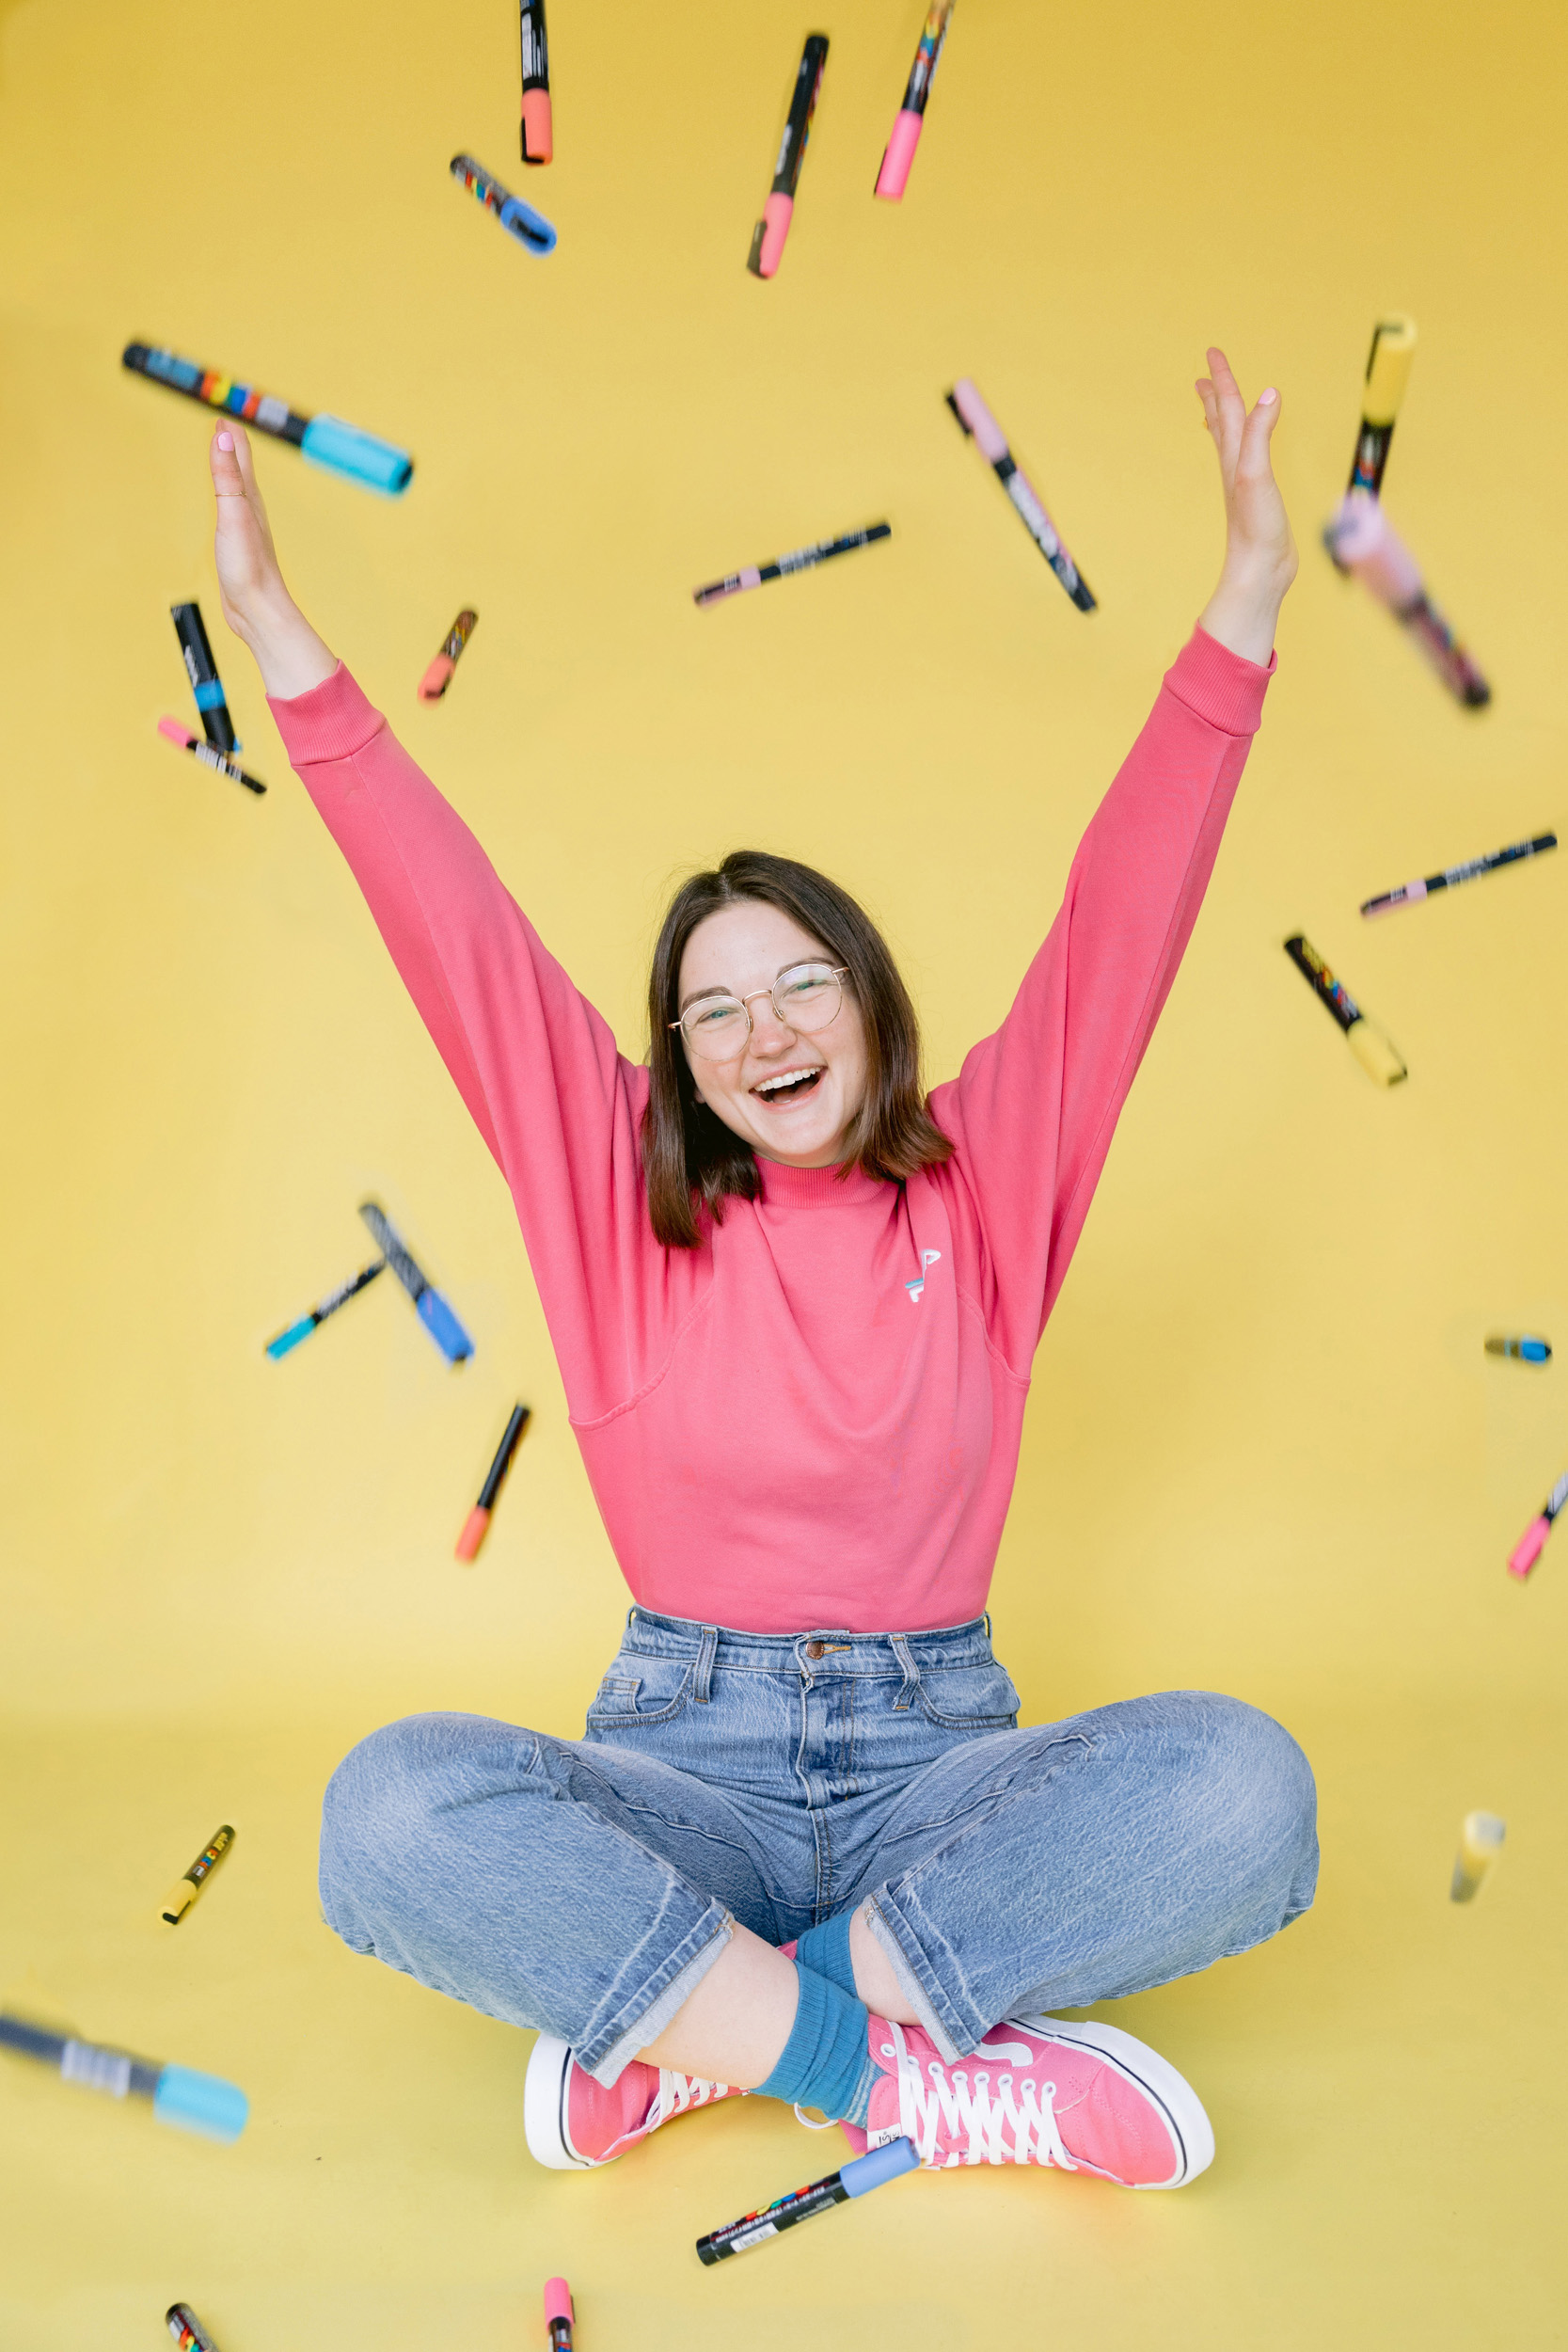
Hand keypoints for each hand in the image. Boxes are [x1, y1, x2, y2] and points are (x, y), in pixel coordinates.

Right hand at [209, 426, 336, 699]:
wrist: (258, 611)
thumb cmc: (248, 567)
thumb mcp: (232, 515)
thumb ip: (227, 476)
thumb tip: (223, 436)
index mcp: (250, 497)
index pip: (238, 453)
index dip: (229, 431)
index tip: (221, 410)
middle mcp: (250, 508)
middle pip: (240, 467)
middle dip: (231, 443)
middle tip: (222, 424)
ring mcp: (245, 526)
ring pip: (237, 487)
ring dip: (229, 467)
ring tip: (224, 454)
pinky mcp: (238, 544)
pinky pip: (231, 509)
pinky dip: (225, 495)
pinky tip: (226, 504)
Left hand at [1194, 348, 1297, 665]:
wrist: (1259, 572)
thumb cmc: (1256, 529)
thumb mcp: (1256, 474)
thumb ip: (1259, 435)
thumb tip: (1268, 395)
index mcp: (1234, 457)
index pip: (1227, 409)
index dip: (1222, 379)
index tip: (1212, 353)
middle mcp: (1235, 467)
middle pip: (1222, 423)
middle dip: (1215, 396)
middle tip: (1204, 375)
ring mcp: (1245, 483)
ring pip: (1230, 443)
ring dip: (1223, 421)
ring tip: (1215, 408)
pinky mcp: (1257, 499)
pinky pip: (1247, 463)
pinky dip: (1244, 449)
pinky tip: (1245, 454)